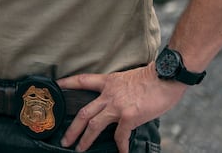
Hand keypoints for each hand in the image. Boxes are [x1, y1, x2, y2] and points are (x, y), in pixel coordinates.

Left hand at [57, 65, 186, 152]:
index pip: (82, 80)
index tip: (55, 86)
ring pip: (94, 125)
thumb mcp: (128, 78)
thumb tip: (118, 101)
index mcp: (108, 82)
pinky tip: (122, 152)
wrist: (166, 76)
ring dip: (85, 139)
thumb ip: (119, 90)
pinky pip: (121, 136)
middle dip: (72, 128)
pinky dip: (121, 146)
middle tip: (64, 140)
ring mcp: (117, 106)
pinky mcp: (129, 116)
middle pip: (84, 112)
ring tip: (80, 149)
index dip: (67, 83)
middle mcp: (109, 94)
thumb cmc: (152, 77)